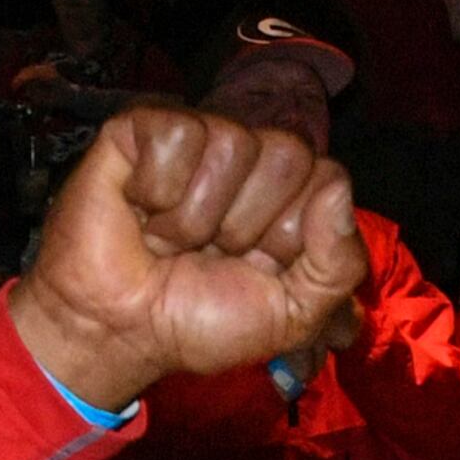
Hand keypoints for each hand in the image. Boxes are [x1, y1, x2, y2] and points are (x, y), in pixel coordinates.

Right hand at [9, 106, 366, 411]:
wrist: (120, 332)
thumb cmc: (198, 322)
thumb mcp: (292, 316)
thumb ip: (339, 265)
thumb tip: (337, 188)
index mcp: (288, 195)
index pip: (328, 178)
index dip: (291, 236)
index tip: (255, 269)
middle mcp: (248, 158)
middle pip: (288, 153)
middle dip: (246, 225)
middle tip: (208, 253)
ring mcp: (197, 138)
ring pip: (232, 143)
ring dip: (196, 216)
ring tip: (168, 239)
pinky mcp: (142, 127)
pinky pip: (178, 134)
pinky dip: (156, 189)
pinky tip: (139, 210)